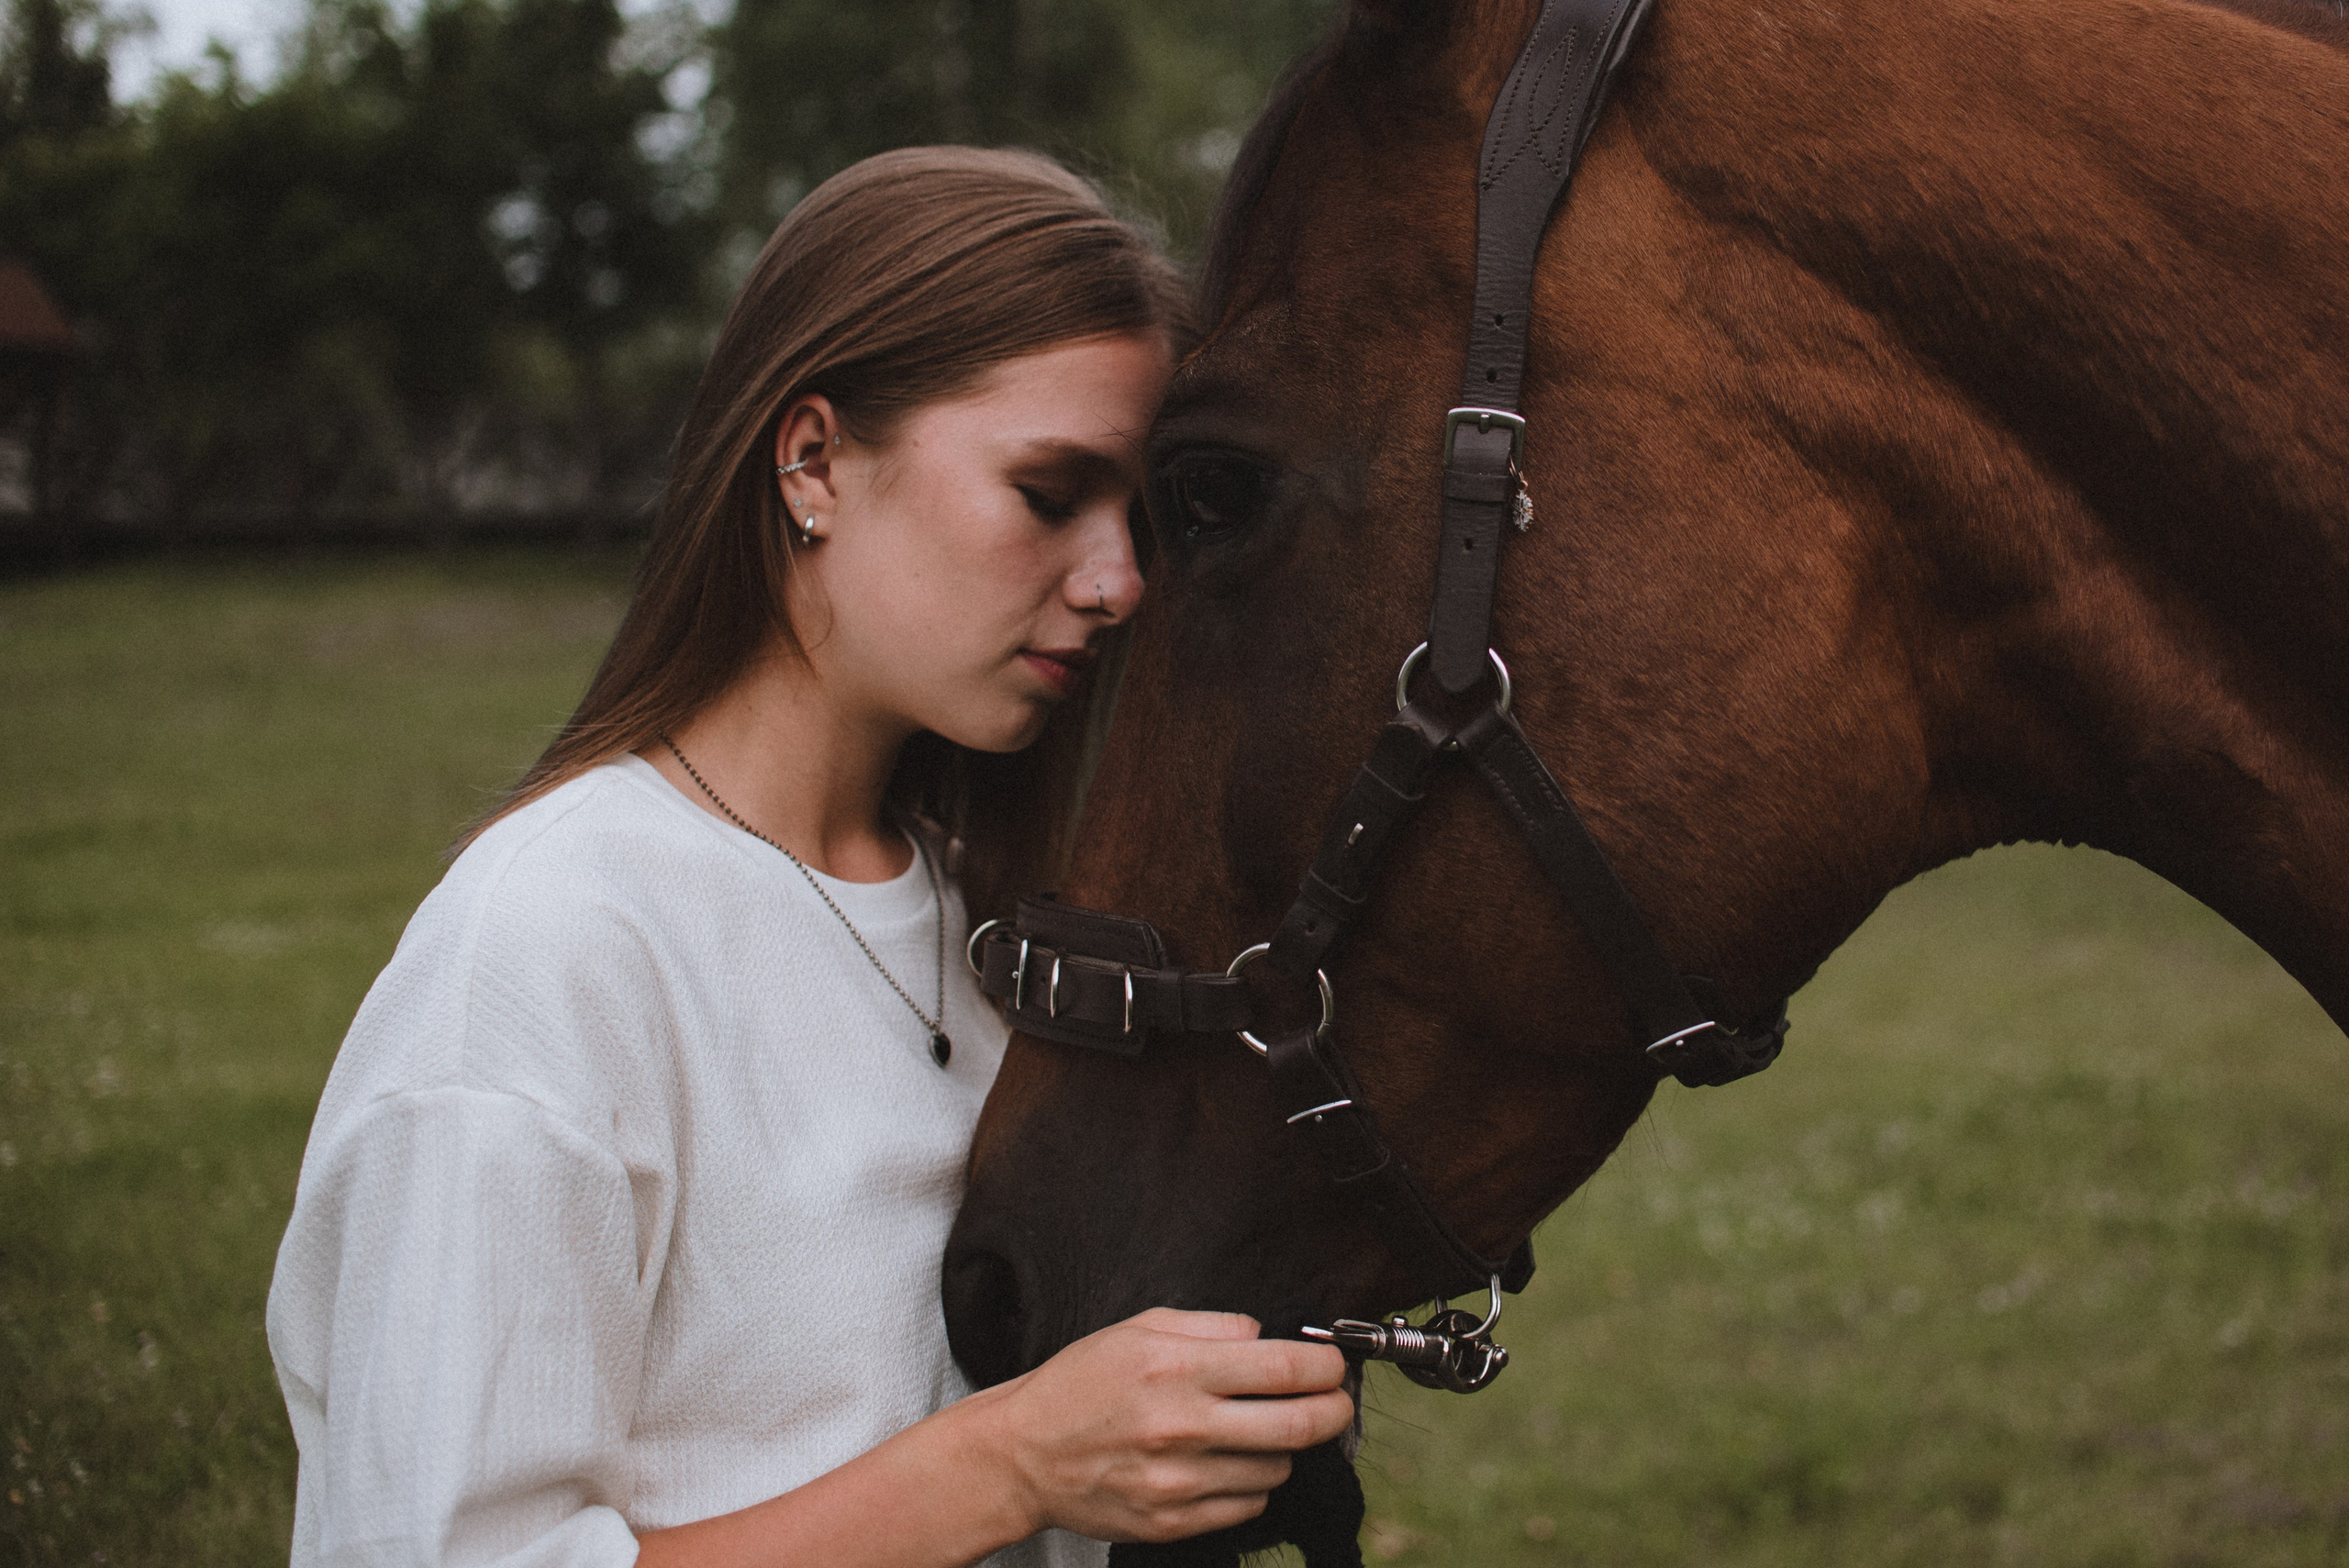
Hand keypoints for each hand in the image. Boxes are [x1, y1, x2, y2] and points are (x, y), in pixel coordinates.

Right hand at [959, 1307, 1354, 1543]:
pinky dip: (1252, 1483)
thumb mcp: (1139, 1329)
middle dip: (1333, 1411)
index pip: (1283, 1370)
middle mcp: (1182, 1427)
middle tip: (1336, 1402)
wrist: (1025, 1454)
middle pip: (1297, 1425)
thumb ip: (1211, 1327)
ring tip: (1260, 1431)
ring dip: (1284, 1448)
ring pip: (1276, 1468)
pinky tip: (1228, 1463)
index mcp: (1176, 1369)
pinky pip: (1247, 1505)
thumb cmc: (1082, 1383)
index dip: (1326, 1367)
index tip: (1334, 1366)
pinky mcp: (1173, 1522)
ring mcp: (1178, 1482)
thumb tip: (1268, 1335)